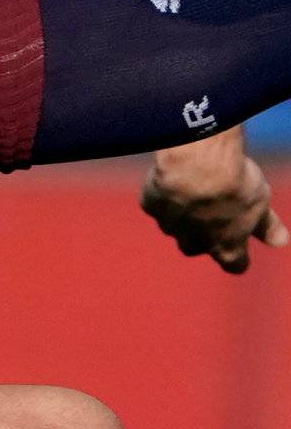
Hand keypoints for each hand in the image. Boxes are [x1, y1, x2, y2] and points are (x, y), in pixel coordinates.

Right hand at [141, 130, 287, 272]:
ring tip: (192, 189)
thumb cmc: (235, 184)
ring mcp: (170, 226)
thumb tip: (281, 242)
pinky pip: (156, 203)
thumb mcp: (260, 204)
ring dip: (181, 214)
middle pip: (196, 247)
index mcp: (226, 248)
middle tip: (211, 210)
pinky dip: (164, 194)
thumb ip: (267, 226)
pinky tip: (173, 177)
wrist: (197, 164)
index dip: (238, 256)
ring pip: (173, 226)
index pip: (234, 264)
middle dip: (201, 234)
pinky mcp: (151, 206)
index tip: (240, 246)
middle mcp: (195, 244)